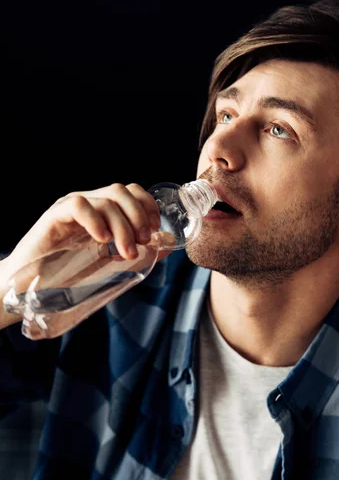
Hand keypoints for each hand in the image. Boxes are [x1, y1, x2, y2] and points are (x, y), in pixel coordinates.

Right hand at [5, 182, 170, 275]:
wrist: (29, 289)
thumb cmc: (69, 275)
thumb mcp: (109, 263)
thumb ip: (136, 251)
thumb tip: (168, 244)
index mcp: (103, 211)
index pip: (131, 192)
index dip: (148, 206)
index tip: (156, 230)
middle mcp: (89, 204)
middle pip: (122, 191)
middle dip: (139, 215)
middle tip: (144, 241)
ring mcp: (71, 207)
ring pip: (106, 200)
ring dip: (123, 226)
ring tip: (126, 252)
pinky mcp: (54, 216)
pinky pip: (79, 205)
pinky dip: (96, 220)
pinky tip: (103, 240)